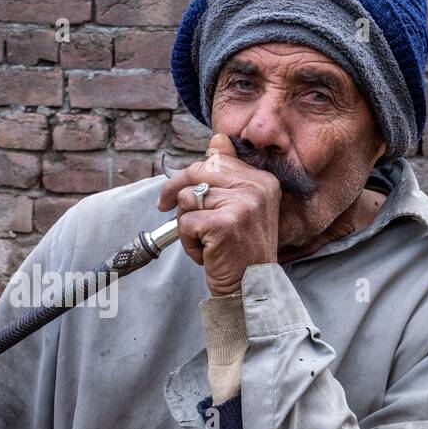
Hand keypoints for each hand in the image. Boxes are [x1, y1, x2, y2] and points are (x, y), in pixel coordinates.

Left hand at [157, 133, 280, 295]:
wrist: (252, 289)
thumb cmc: (242, 252)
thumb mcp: (242, 208)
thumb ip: (229, 173)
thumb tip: (217, 139)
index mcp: (262, 180)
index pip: (215, 159)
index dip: (189, 175)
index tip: (175, 192)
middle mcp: (256, 187)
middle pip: (197, 171)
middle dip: (174, 191)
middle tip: (165, 207)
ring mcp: (242, 205)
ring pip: (187, 199)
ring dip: (186, 224)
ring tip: (204, 242)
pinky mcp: (224, 224)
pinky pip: (185, 222)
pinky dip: (187, 241)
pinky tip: (205, 253)